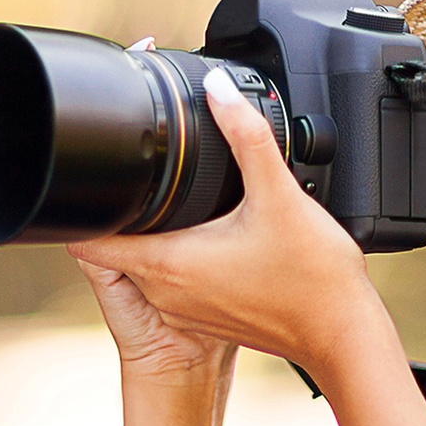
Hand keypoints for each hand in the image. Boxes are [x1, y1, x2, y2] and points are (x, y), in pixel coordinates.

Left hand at [67, 68, 386, 380]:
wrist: (344, 337)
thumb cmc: (313, 281)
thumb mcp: (279, 194)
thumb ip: (245, 134)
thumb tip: (219, 87)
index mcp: (169, 263)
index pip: (85, 237)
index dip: (81, 200)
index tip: (97, 171)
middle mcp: (167, 291)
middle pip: (117, 242)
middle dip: (126, 206)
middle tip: (149, 171)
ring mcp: (185, 308)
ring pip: (147, 262)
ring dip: (156, 232)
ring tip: (183, 199)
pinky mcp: (208, 317)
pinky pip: (176, 280)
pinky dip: (183, 255)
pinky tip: (216, 234)